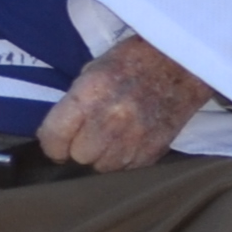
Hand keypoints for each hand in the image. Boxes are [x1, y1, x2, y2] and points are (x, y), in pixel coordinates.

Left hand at [37, 36, 216, 171]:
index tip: (55, 143)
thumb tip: (59, 133)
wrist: (181, 64)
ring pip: (103, 168)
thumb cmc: (132, 62)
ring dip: (102, 156)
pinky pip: (127, 169)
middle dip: (79, 148)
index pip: (54, 137)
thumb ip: (75, 104)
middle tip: (88, 133)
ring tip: (111, 136)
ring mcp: (135, 138)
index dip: (51, 143)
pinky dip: (124, 160)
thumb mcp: (93, 70)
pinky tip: (129, 140)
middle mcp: (111, 119)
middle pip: (79, 156)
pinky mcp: (154, 151)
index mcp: (90, 94)